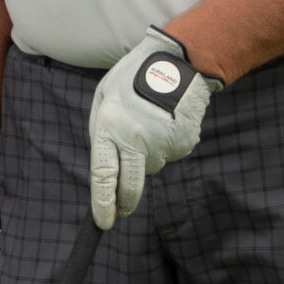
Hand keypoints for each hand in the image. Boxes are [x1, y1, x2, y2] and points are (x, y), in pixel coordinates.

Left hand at [87, 29, 219, 229]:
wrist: (178, 61)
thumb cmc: (132, 77)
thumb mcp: (104, 98)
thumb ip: (100, 131)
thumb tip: (105, 164)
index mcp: (110, 126)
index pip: (103, 174)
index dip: (102, 203)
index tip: (103, 222)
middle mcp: (136, 139)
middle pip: (130, 184)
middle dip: (125, 202)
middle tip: (122, 209)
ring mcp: (162, 143)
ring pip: (150, 166)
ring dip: (146, 156)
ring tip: (148, 123)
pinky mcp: (183, 143)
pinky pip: (169, 154)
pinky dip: (164, 145)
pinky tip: (164, 122)